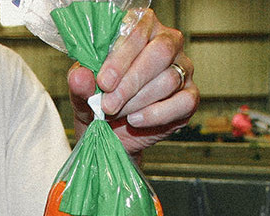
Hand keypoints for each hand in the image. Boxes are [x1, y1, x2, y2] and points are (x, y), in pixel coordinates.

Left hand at [68, 8, 198, 155]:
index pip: (138, 30)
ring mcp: (183, 69)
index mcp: (141, 28)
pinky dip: (156, 114)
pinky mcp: (190, 96)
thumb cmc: (99, 102)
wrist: (112, 133)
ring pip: (168, 79)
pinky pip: (183, 102)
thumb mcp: (83, 92)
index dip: (121, 57)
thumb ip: (80, 82)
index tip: (103, 81)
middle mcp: (167, 43)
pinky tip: (135, 120)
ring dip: (138, 101)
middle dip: (130, 82)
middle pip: (160, 52)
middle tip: (108, 104)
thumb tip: (80, 76)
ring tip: (117, 113)